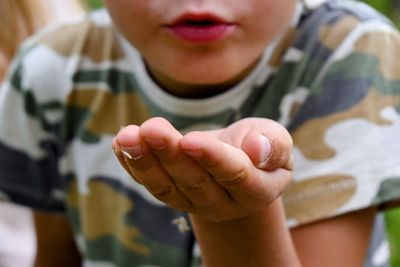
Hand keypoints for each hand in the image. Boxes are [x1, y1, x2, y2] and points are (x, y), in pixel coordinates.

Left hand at [112, 117, 292, 221]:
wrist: (238, 163)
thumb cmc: (258, 146)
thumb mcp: (277, 140)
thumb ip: (274, 145)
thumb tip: (256, 149)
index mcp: (256, 190)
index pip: (235, 175)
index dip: (212, 158)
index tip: (190, 139)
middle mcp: (223, 203)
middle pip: (194, 181)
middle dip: (170, 155)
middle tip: (151, 129)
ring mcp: (193, 202)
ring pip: (167, 186)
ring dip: (145, 161)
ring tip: (128, 136)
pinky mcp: (172, 193)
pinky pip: (151, 183)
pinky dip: (133, 163)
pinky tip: (121, 143)